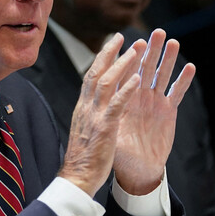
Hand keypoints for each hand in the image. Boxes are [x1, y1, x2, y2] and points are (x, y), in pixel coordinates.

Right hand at [59, 33, 145, 196]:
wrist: (76, 178)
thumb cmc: (84, 158)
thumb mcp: (86, 129)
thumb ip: (90, 114)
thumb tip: (95, 103)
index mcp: (83, 107)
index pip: (91, 75)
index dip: (102, 58)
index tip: (113, 43)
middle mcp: (86, 107)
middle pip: (96, 71)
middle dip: (110, 52)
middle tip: (123, 36)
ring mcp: (94, 116)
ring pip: (106, 82)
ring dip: (122, 64)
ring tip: (136, 50)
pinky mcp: (104, 128)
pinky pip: (116, 104)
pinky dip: (126, 89)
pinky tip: (137, 78)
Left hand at [113, 29, 195, 194]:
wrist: (136, 171)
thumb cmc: (119, 154)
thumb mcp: (110, 136)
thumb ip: (107, 119)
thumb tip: (97, 107)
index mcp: (121, 99)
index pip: (124, 72)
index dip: (127, 57)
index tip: (129, 39)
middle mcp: (137, 96)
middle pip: (144, 67)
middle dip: (150, 50)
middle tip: (157, 33)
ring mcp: (153, 102)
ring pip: (161, 75)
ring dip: (167, 59)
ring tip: (173, 42)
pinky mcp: (167, 112)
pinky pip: (176, 93)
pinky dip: (183, 80)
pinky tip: (190, 67)